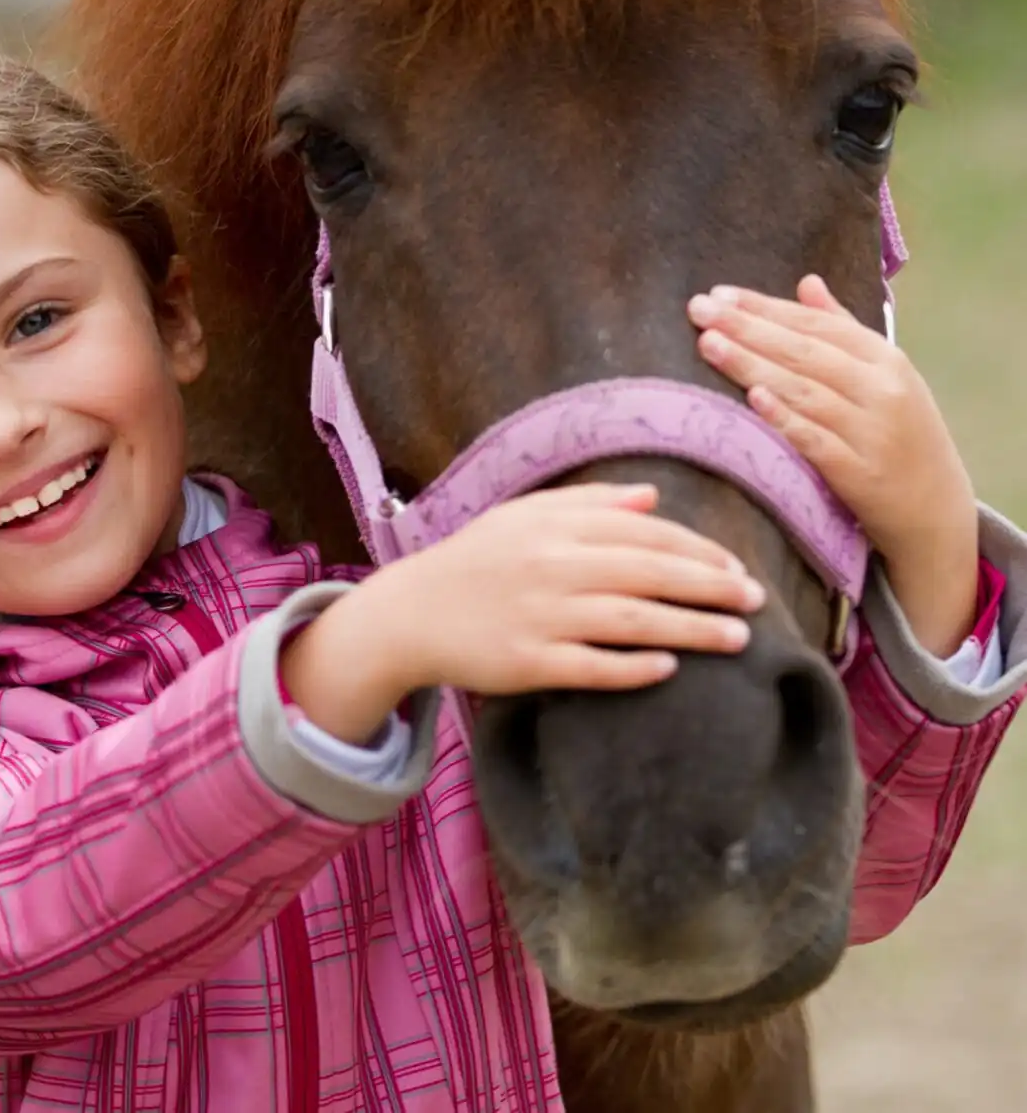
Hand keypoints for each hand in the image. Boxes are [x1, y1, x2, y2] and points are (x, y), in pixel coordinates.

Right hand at [280, 483, 765, 745]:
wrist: (411, 613)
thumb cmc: (475, 561)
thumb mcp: (524, 516)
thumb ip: (589, 503)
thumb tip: (652, 498)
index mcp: (556, 527)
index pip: (645, 534)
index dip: (699, 548)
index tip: (737, 566)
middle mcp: (552, 566)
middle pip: (649, 573)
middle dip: (711, 586)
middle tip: (757, 600)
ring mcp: (539, 616)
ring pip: (630, 620)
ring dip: (690, 629)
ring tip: (738, 639)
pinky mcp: (526, 662)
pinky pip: (590, 666)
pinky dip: (631, 668)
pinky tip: (668, 670)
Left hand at [687, 275, 978, 655]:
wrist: (934, 508)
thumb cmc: (898, 433)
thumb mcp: (884, 377)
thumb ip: (842, 329)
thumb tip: (807, 283)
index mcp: (886, 359)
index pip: (817, 325)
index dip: (766, 307)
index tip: (719, 293)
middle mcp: (882, 390)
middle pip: (804, 352)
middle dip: (747, 328)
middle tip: (700, 309)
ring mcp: (872, 432)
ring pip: (804, 391)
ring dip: (752, 365)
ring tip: (708, 344)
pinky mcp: (860, 474)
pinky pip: (815, 442)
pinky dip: (785, 419)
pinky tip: (753, 398)